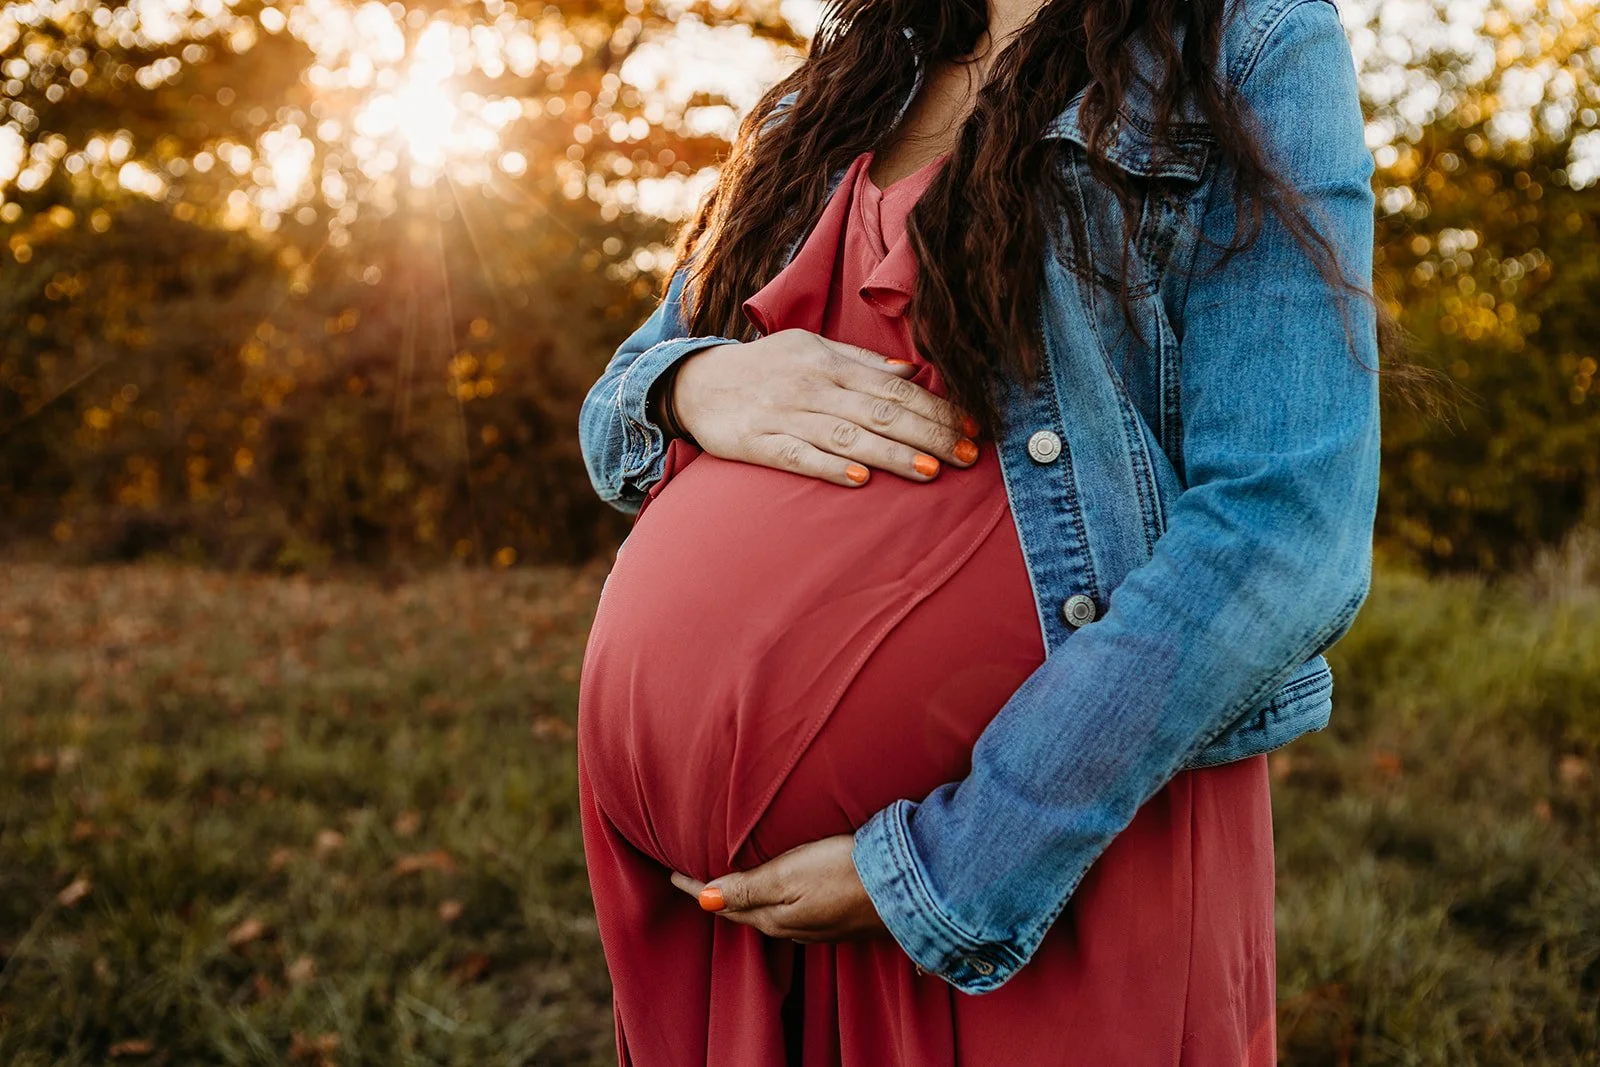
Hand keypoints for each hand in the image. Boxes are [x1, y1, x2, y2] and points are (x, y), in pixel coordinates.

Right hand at [669, 329, 981, 487]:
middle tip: (967, 455)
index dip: (936, 408)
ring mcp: (785, 416)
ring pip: (848, 436)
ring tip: (930, 471)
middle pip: (880, 411)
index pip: (895, 387)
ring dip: (891, 454)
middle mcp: (813, 387)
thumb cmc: (765, 368)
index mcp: (830, 363)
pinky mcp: (758, 444)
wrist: (695, 381)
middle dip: (928, 434)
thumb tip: (914, 372)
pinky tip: (859, 480)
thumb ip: (862, 362)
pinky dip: (829, 467)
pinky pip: (798, 457)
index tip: (972, 426)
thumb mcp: (812, 348)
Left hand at [669, 835, 889, 942]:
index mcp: (774, 917)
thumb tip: (706, 899)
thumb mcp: (789, 876)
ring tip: (729, 882)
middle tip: (694, 879)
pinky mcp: (837, 917)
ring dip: (745, 898)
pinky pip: (791, 911)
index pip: (724, 901)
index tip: (671, 874)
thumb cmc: (845, 872)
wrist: (908, 886)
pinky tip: (779, 891)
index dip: (697, 887)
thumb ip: (748, 887)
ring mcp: (817, 925)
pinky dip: (773, 899)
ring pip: (767, 912)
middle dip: (718, 896)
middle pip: (743, 911)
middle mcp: (792, 927)